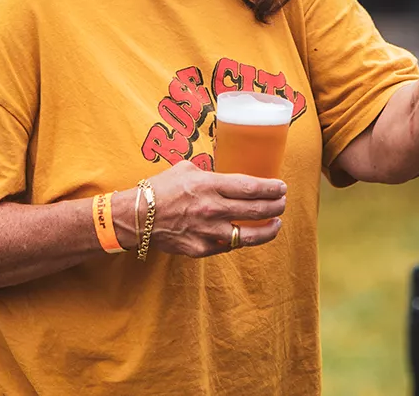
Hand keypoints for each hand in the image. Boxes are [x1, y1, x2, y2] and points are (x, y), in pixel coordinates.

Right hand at [145, 162, 285, 257]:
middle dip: (275, 206)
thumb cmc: (160, 189)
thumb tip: (224, 175)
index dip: (271, 188)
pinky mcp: (201, 249)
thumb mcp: (185, 169)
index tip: (281, 187)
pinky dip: (240, 240)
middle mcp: (212, 209)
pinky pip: (228, 246)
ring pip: (249, 235)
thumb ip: (209, 173)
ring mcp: (208, 232)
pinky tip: (247, 235)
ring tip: (277, 224)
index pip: (250, 187)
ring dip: (268, 229)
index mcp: (209, 185)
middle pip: (256, 210)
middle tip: (283, 203)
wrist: (135, 216)